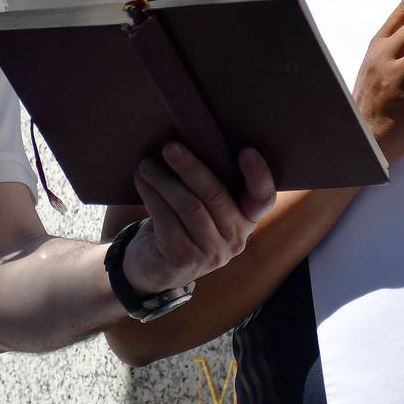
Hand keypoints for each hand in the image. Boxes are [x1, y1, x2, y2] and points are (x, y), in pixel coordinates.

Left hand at [119, 142, 276, 295]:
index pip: (263, 198)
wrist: (156, 267)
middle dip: (191, 168)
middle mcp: (235, 238)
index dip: (258, 175)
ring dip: (164, 181)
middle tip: (170, 147)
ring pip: (189, 206)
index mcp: (247, 219)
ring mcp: (211, 252)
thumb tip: (191, 136)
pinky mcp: (183, 258)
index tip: (246, 150)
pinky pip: (166, 219)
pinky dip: (151, 195)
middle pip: (216, 195)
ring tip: (146, 164)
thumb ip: (209, 184)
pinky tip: (141, 181)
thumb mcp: (205, 207)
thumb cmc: (183, 223)